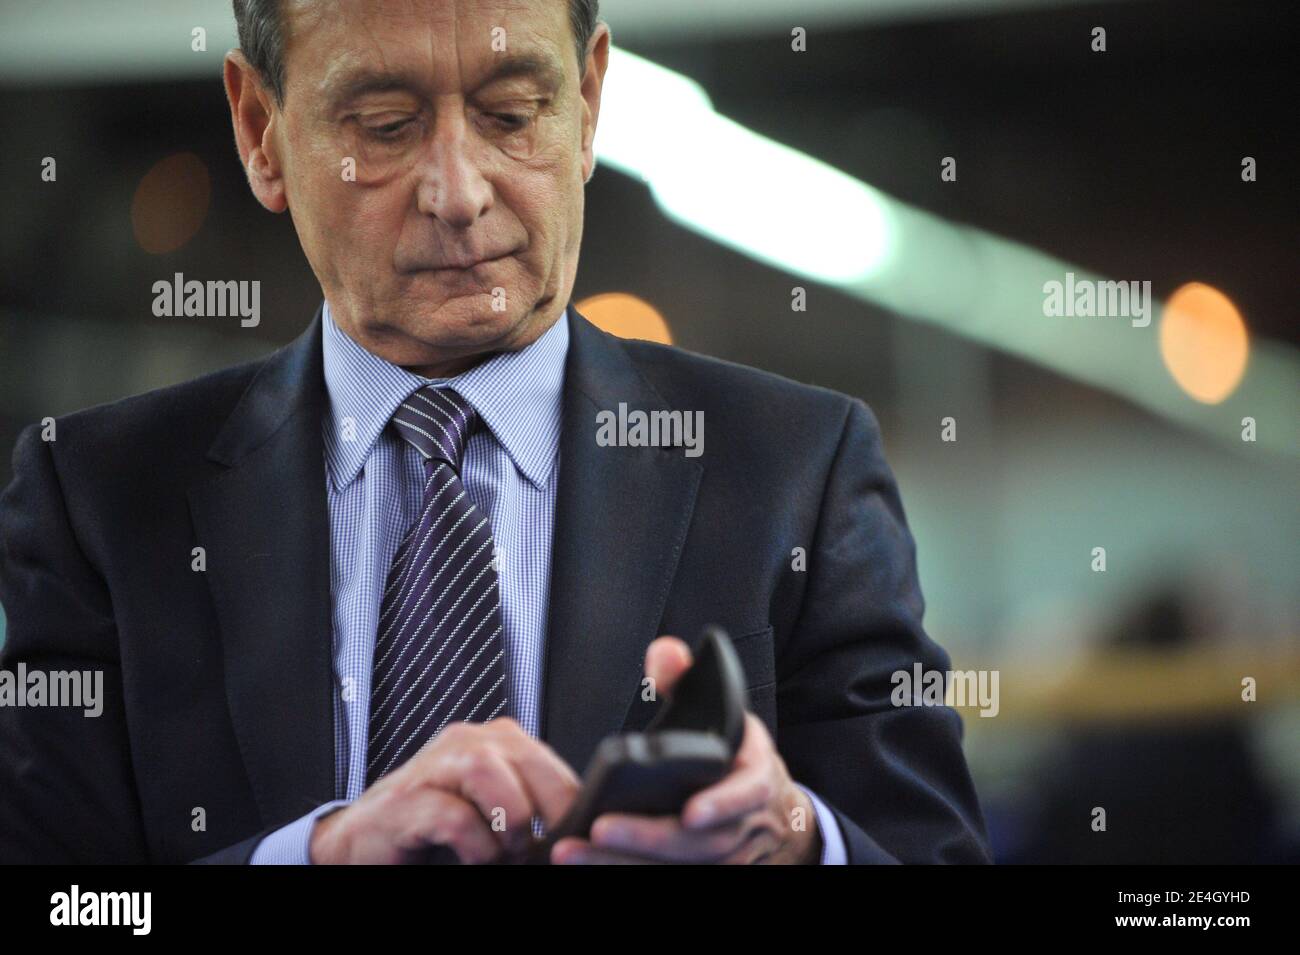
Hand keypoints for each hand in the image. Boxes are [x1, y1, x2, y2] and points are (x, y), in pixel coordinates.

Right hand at [310, 717, 578, 863]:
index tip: (580, 832)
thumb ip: (530, 802)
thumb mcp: (494, 807)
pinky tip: (474, 857)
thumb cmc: (435, 825)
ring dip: (509, 820)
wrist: (368, 839)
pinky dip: (475, 845)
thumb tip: (579, 827)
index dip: (571, 800)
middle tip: (541, 845)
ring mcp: (433, 766)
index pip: (551, 761)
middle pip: (526, 758)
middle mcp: (467, 742)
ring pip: (488, 772)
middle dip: (546, 809)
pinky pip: (454, 817)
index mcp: (497, 741)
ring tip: (507, 850)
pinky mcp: (406, 801)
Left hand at [550, 636, 822, 864]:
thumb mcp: (723, 712)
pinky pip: (667, 877)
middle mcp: (744, 825)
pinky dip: (627, 871)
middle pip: (703, 844)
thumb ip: (688, 680)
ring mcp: (726, 857)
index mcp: (755, 777)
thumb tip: (664, 653)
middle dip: (650, 838)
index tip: (691, 811)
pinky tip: (587, 866)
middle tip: (600, 829)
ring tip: (575, 852)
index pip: (748, 793)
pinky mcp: (702, 872)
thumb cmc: (736, 758)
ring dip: (627, 862)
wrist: (771, 813)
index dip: (723, 804)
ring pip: (682, 867)